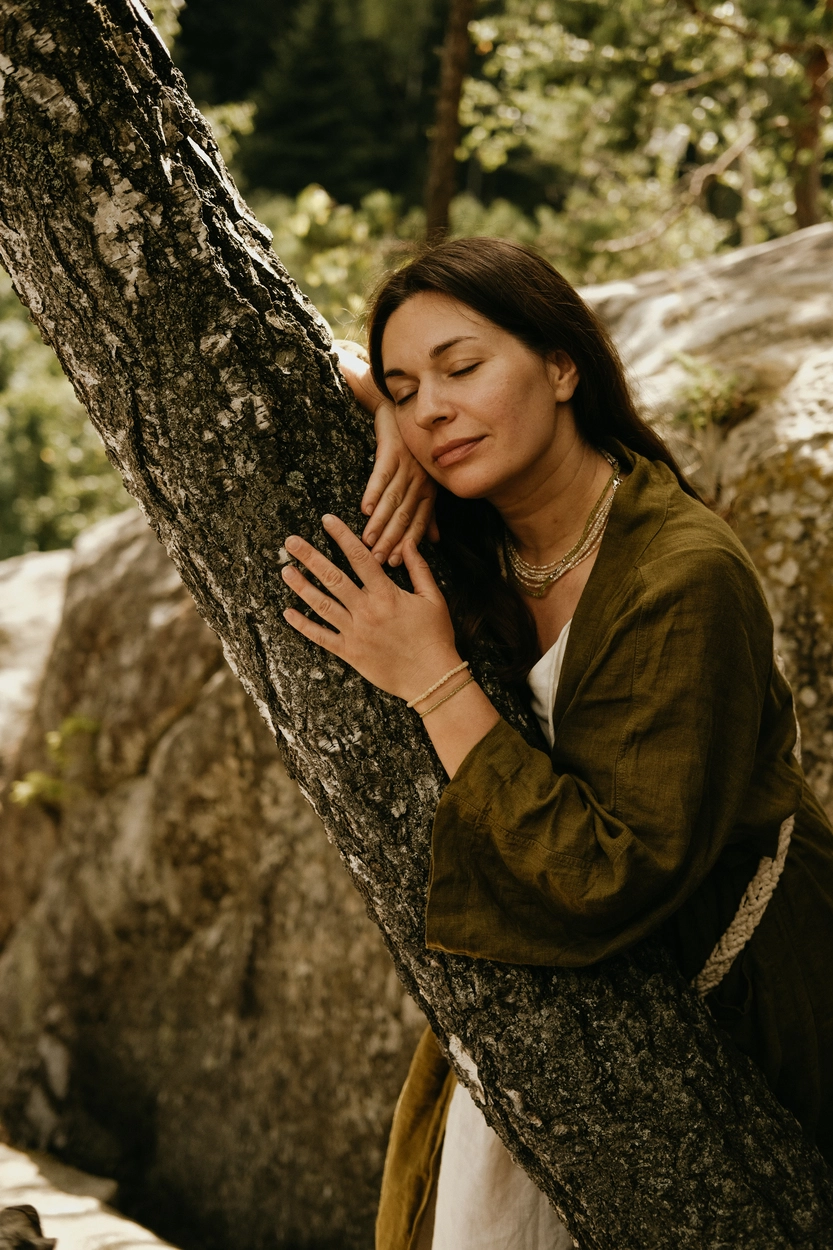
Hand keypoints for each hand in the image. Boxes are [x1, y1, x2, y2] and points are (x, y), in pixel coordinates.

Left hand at [281, 514, 458, 701]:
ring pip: (322, 604)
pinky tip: (288, 613)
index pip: (360, 557)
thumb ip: (418, 568)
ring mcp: (355, 632)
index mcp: (386, 594)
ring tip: (285, 570)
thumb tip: (407, 542)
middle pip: (333, 577)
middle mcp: (366, 610)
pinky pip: (321, 637)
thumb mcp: (433, 598)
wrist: (431, 677)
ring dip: (302, 586)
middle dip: (309, 557)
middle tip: (290, 541)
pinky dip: (303, 625)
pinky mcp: (349, 652)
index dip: (342, 536)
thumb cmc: (435, 637)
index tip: (326, 520)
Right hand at [333, 341, 437, 567]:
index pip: (417, 522)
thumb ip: (429, 511)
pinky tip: (364, 508)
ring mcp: (408, 465)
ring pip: (393, 499)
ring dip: (380, 522)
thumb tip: (435, 540)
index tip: (395, 564)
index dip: (407, 543)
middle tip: (378, 561)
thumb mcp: (426, 479)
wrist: (402, 408)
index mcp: (428, 490)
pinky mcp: (393, 449)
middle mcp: (420, 479)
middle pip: (404, 515)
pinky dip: (374, 491)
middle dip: (392, 540)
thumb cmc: (412, 446)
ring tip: (367, 541)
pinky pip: (383, 473)